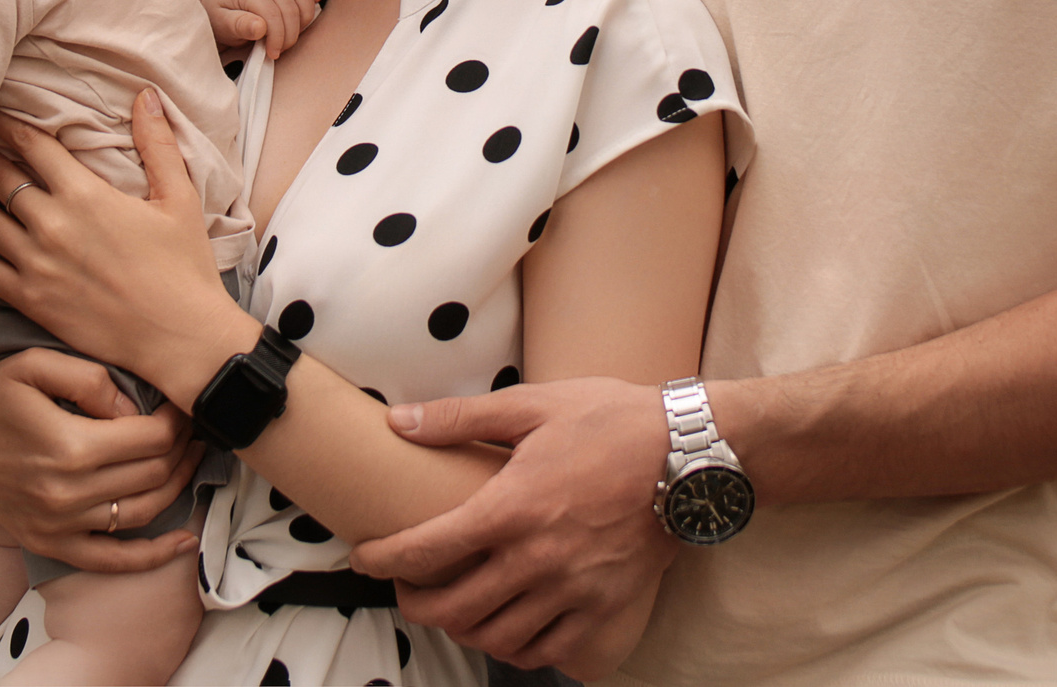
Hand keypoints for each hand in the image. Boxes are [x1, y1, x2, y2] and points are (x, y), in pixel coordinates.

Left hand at [0, 92, 255, 400]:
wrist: (179, 337)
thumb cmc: (184, 267)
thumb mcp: (179, 198)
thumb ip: (158, 144)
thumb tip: (146, 95)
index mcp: (85, 195)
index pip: (33, 147)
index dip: (12, 126)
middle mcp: (51, 226)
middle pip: (1, 178)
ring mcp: (35, 265)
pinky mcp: (29, 300)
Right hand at [0, 348, 203, 572]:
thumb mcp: (32, 366)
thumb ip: (89, 379)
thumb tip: (131, 408)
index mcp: (70, 447)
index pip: (150, 437)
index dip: (177, 419)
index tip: (182, 404)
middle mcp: (69, 493)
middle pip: (154, 473)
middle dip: (182, 447)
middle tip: (192, 427)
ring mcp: (60, 525)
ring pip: (144, 512)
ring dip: (178, 486)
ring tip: (191, 460)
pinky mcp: (51, 543)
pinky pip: (111, 560)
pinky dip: (153, 556)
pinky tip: (183, 542)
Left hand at [193, 0, 322, 57]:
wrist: (216, 3)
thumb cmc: (218, 16)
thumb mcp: (220, 24)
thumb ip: (237, 25)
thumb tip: (259, 27)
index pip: (274, 16)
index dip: (277, 38)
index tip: (272, 53)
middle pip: (291, 10)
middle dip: (289, 36)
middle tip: (279, 50)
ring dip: (303, 20)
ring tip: (290, 35)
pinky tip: (313, 2)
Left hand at [349, 378, 677, 677]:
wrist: (691, 455)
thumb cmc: (612, 421)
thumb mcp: (534, 405)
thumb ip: (461, 419)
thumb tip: (400, 422)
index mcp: (511, 508)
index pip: (426, 551)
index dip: (383, 560)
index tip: (365, 558)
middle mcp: (536, 559)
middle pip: (453, 609)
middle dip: (416, 605)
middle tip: (408, 587)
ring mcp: (572, 590)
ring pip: (496, 637)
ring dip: (463, 629)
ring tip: (454, 607)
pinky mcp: (605, 609)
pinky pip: (548, 650)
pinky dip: (518, 648)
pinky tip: (508, 627)